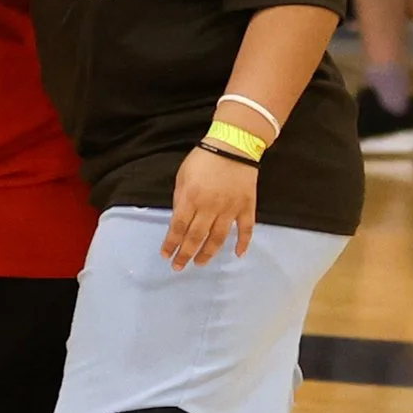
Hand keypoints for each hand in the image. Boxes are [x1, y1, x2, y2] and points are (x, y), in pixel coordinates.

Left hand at [163, 147, 257, 269]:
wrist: (234, 145)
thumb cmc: (203, 159)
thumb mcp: (182, 176)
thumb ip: (180, 199)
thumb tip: (178, 219)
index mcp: (191, 198)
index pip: (178, 227)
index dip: (171, 244)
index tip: (166, 255)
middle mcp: (210, 207)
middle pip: (196, 237)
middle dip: (185, 254)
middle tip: (178, 267)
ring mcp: (230, 208)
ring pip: (218, 237)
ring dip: (208, 253)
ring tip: (200, 263)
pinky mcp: (247, 206)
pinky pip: (246, 228)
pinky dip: (243, 242)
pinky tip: (237, 254)